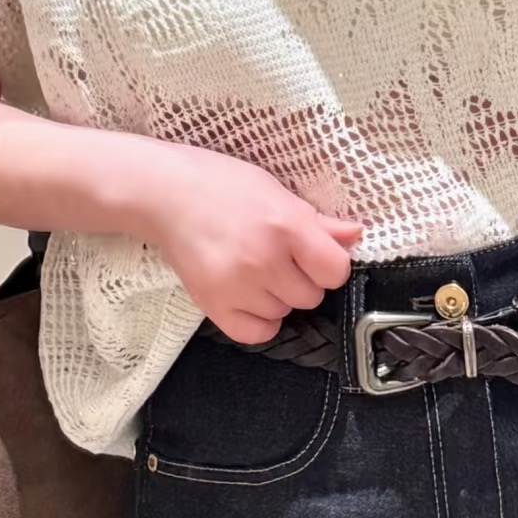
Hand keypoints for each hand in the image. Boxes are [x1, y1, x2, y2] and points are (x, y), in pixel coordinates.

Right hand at [149, 143, 363, 343]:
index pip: (335, 271)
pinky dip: (257, 320)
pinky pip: (256, 333)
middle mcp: (264, 260)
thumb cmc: (219, 184)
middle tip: (276, 257)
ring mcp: (237, 286)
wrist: (163, 194)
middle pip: (311, 296)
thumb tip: (354, 235)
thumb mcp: (274, 190)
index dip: (328, 265)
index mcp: (286, 226)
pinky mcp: (213, 305)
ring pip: (284, 312)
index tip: (314, 256)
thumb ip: (316, 220)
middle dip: (300, 279)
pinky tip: (248, 296)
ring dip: (276, 297)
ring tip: (253, 269)